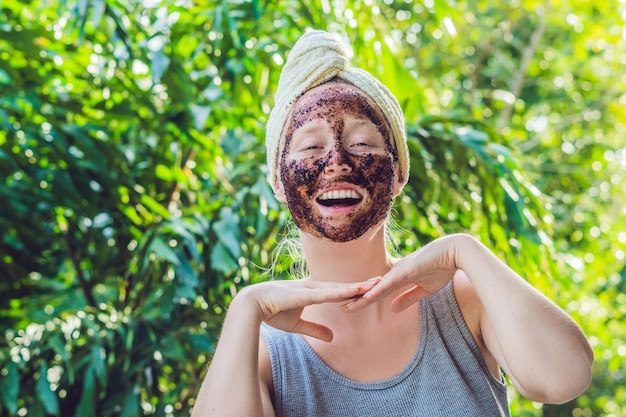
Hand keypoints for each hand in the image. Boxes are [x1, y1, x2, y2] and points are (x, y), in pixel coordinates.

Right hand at [237, 277, 379, 340]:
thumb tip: (332, 338)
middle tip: (381, 280)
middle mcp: (313, 287)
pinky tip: (354, 291)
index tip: (370, 287)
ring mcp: (309, 289)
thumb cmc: (271, 312)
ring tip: (374, 283)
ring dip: (357, 285)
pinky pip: (327, 293)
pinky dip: (341, 292)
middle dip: (362, 284)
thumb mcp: (297, 325)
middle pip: (342, 285)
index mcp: (312, 292)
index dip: (354, 289)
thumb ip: (315, 329)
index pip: (338, 291)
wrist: (252, 305)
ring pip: (338, 287)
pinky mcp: (304, 294)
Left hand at [343, 234, 470, 312]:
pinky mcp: (407, 270)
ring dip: (361, 296)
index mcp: (398, 277)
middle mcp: (395, 273)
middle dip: (355, 298)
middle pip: (371, 288)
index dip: (363, 299)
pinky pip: (389, 282)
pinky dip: (378, 290)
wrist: (457, 253)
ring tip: (345, 304)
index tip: (350, 306)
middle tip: (338, 306)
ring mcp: (400, 271)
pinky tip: (366, 297)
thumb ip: (408, 298)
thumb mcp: (424, 289)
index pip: (377, 291)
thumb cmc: (443, 267)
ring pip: (376, 286)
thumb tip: (392, 309)